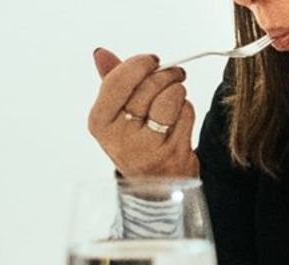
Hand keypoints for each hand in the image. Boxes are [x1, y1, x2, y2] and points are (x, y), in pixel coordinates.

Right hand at [88, 48, 198, 177]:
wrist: (155, 186)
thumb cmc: (135, 142)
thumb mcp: (115, 116)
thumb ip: (110, 82)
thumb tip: (101, 53)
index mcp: (100, 124)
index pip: (117, 82)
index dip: (138, 65)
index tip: (152, 60)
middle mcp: (122, 138)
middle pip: (148, 88)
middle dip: (165, 74)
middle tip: (174, 72)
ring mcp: (150, 149)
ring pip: (170, 99)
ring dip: (178, 90)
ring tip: (177, 93)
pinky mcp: (176, 153)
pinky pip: (187, 114)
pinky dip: (187, 108)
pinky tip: (181, 115)